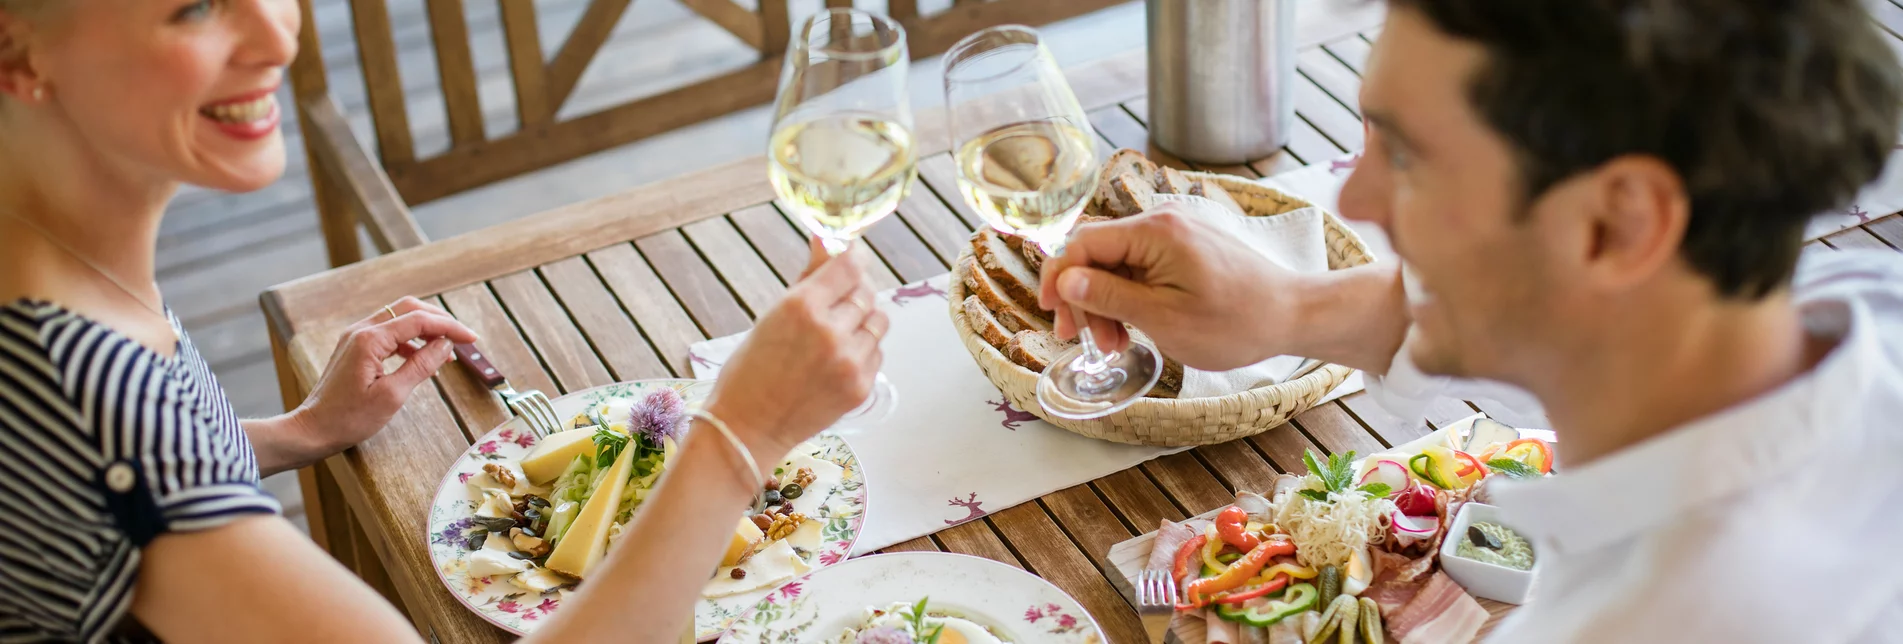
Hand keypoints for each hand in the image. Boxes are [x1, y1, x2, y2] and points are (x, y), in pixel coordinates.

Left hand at [290, 297, 479, 455]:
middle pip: (408, 309)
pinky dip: (410, 340)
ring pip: (398, 318)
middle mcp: (361, 331)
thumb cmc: (349, 418)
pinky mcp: (354, 347)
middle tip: (462, 338)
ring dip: (425, 330)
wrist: (313, 429)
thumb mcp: (392, 395)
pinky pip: (388, 333)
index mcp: (370, 340)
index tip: (472, 338)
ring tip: (445, 352)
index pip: (419, 321)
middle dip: (438, 320)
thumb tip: (445, 345)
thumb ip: (421, 365)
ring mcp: (356, 337)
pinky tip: (422, 358)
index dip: (449, 327)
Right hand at [705, 239, 886, 461]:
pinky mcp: (861, 388)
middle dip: (853, 291)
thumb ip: (808, 277)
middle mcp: (831, 332)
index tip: (851, 258)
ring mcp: (850, 362)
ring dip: (862, 321)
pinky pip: (876, 352)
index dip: (854, 258)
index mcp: (802, 307)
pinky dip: (862, 350)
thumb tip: (826, 238)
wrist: (748, 428)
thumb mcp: (772, 315)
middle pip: (866, 292)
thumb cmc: (751, 369)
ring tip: (836, 334)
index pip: (851, 266)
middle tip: (835, 302)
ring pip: (878, 321)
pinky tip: (836, 360)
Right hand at [1038, 204, 1306, 370]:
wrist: (1294, 316)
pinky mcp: (1186, 250)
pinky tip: (1133, 329)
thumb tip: (1065, 281)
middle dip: (1084, 298)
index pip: (1083, 243)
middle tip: (1081, 340)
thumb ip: (1109, 297)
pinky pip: (1141, 268)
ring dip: (1106, 303)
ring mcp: (1175, 235)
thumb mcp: (1162, 318)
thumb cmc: (1235, 322)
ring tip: (1115, 345)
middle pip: (1097, 254)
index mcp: (1154, 232)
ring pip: (1117, 265)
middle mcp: (1162, 222)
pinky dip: (1130, 298)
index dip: (1058, 277)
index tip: (1052, 313)